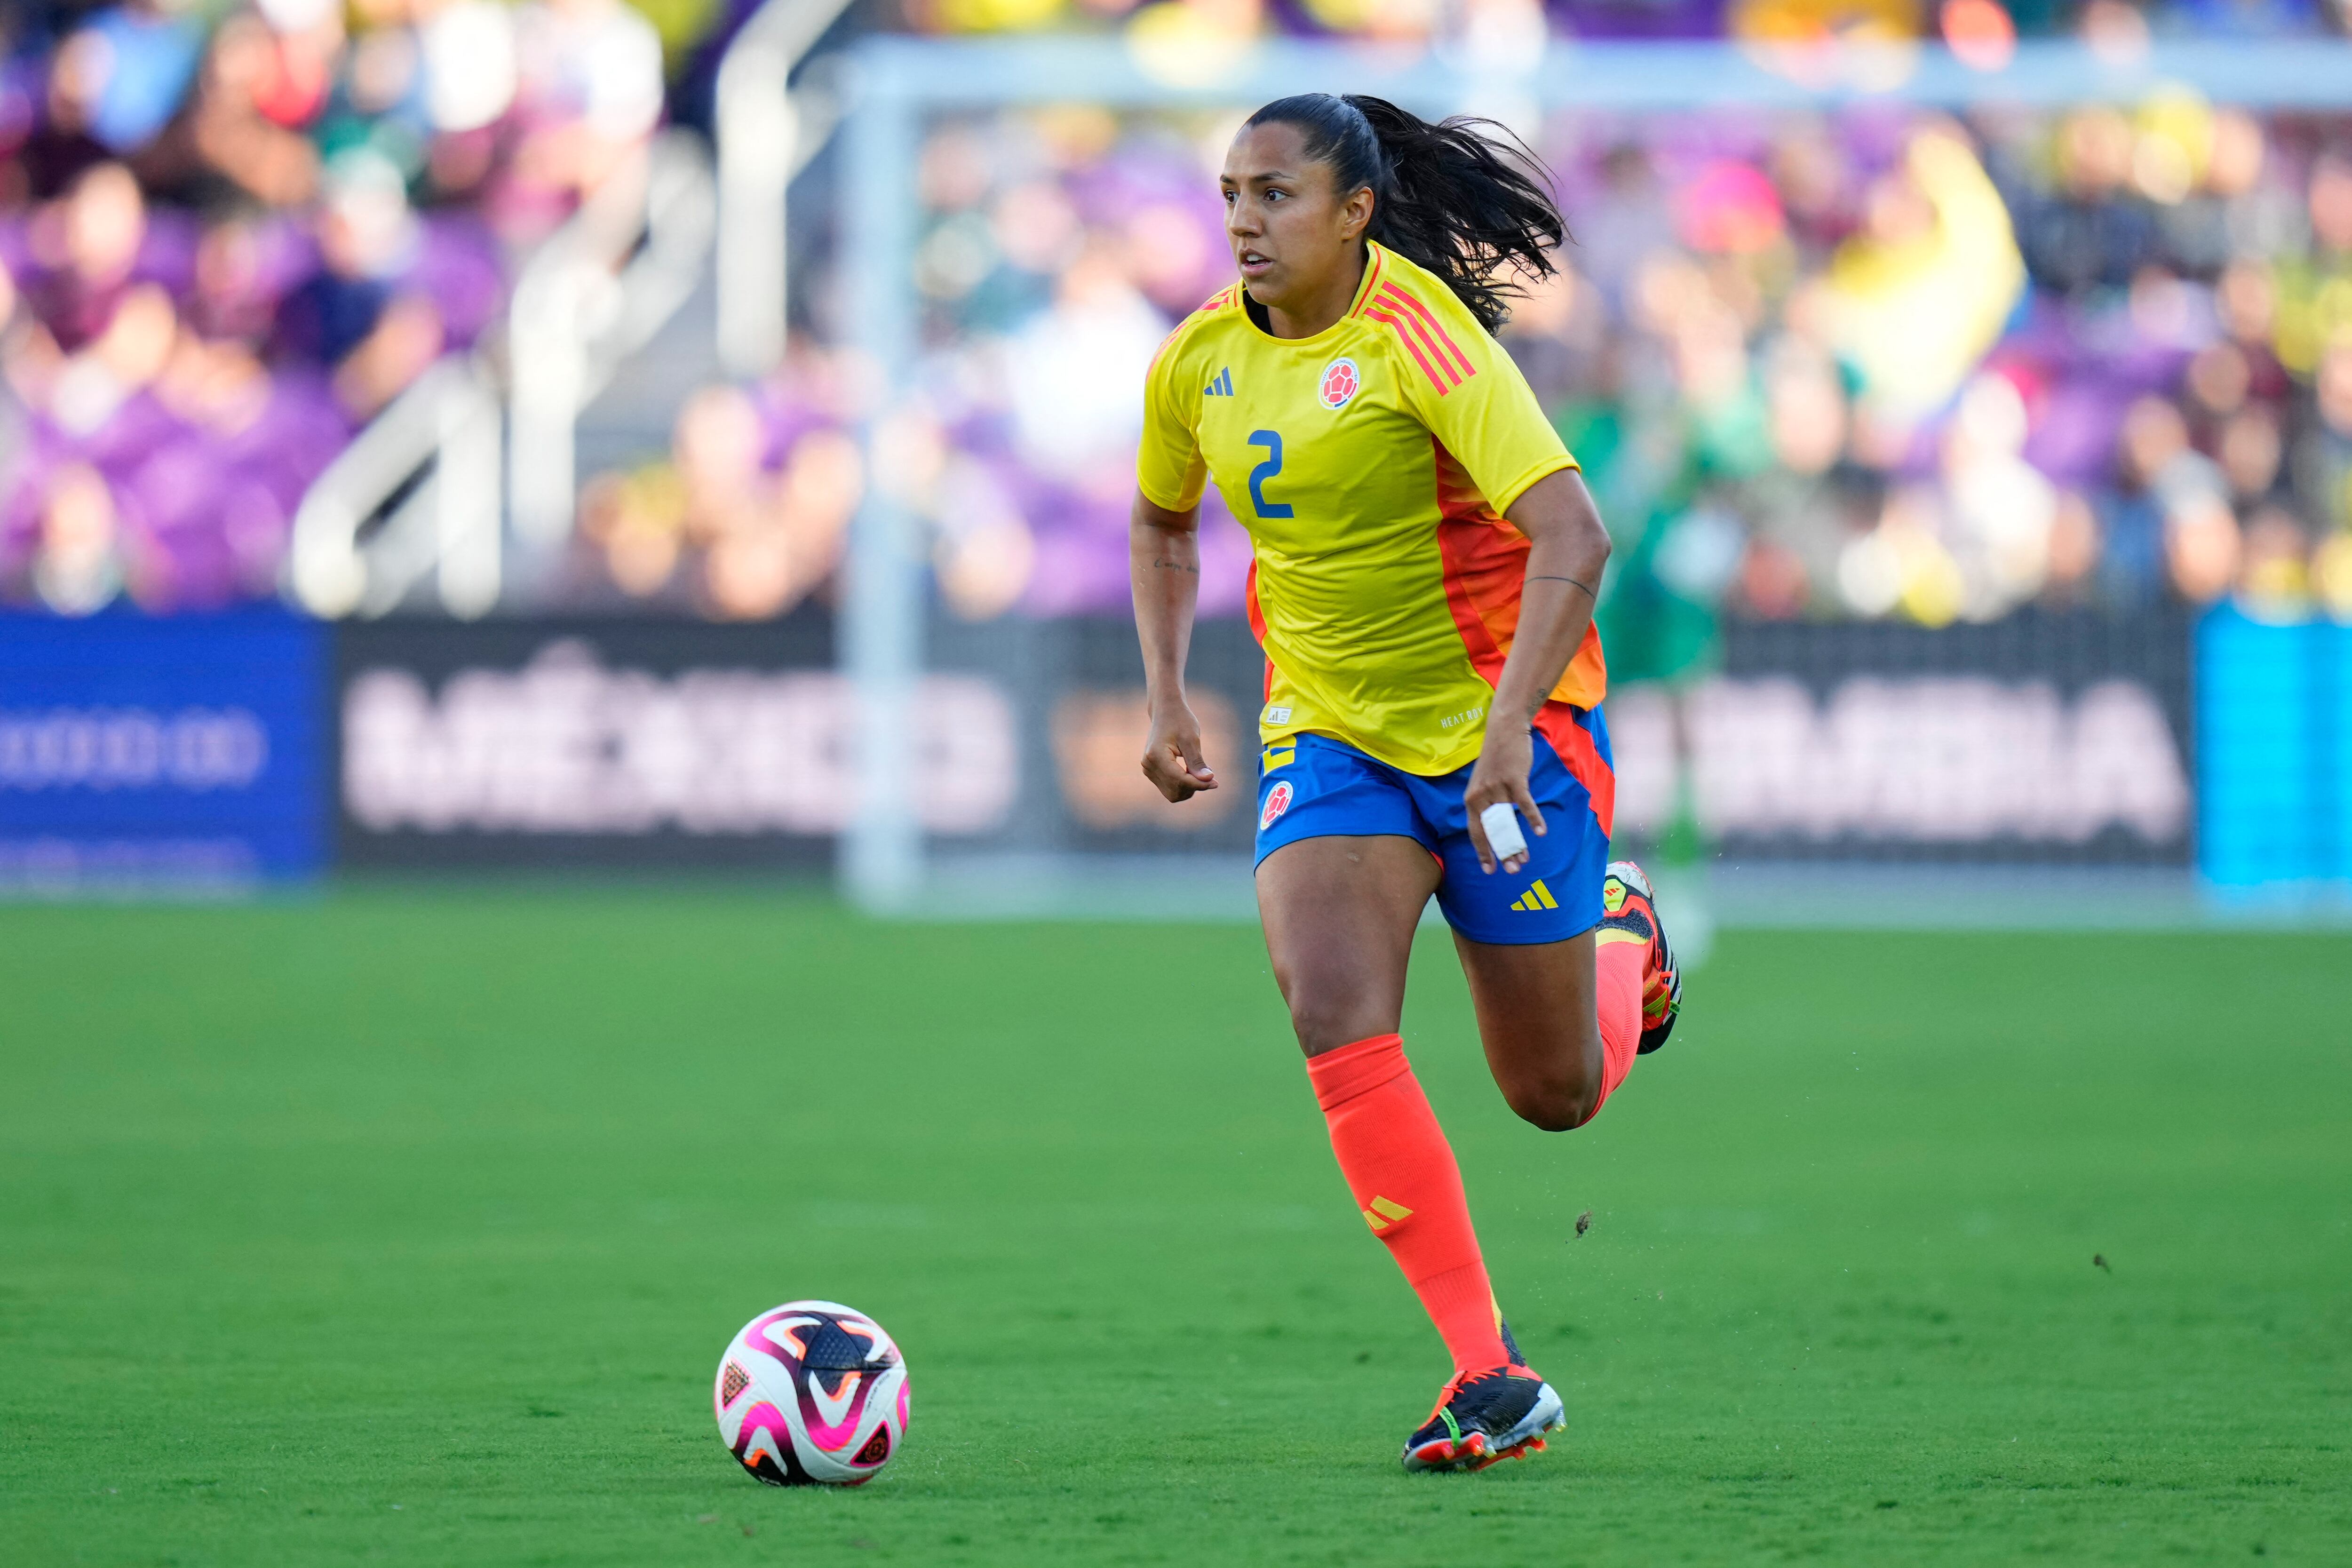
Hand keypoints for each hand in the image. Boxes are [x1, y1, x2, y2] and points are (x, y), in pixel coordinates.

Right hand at [1141, 701, 1217, 802]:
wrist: (1166, 711)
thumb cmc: (1180, 720)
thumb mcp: (1191, 739)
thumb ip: (1197, 762)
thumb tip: (1208, 780)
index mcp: (1156, 755)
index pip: (1179, 780)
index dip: (1199, 784)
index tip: (1215, 782)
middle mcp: (1148, 765)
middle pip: (1175, 791)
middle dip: (1194, 788)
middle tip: (1209, 776)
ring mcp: (1148, 769)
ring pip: (1172, 793)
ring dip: (1189, 788)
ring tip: (1200, 772)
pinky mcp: (1151, 771)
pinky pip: (1169, 788)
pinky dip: (1183, 785)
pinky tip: (1191, 772)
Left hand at [1463, 724, 1545, 873]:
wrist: (1504, 730)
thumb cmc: (1497, 761)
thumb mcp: (1484, 784)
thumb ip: (1488, 806)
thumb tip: (1497, 830)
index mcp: (1472, 800)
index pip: (1476, 833)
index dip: (1483, 852)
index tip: (1490, 871)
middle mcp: (1480, 796)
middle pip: (1491, 832)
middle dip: (1502, 854)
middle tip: (1513, 871)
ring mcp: (1496, 787)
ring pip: (1508, 822)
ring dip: (1517, 842)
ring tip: (1525, 859)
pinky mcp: (1514, 779)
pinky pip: (1524, 804)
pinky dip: (1533, 818)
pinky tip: (1541, 832)